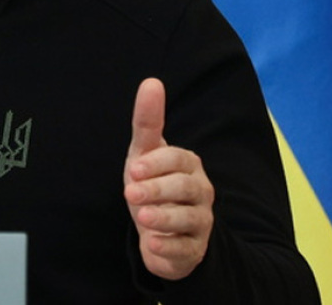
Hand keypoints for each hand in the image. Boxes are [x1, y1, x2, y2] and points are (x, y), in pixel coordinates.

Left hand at [123, 77, 214, 279]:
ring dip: (164, 219)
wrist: (162, 232)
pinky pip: (186, 250)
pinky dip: (169, 248)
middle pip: (185, 188)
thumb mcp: (144, 154)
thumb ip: (147, 121)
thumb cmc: (153, 185)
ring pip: (189, 219)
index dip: (157, 164)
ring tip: (142, 219)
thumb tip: (151, 81)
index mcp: (188, 165)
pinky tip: (152, 245)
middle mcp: (200, 191)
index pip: (178, 160)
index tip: (134, 169)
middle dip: (158, 190)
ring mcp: (200, 221)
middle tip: (131, 193)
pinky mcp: (194, 248)